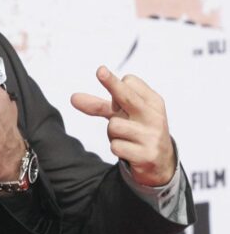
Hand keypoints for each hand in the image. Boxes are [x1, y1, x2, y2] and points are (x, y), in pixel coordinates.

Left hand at [71, 66, 175, 185]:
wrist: (160, 162)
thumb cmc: (138, 130)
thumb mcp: (122, 115)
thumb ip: (98, 105)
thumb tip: (73, 98)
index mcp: (152, 102)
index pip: (129, 82)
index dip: (115, 88)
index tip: (119, 100)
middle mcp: (154, 116)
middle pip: (127, 96)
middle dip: (113, 84)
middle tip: (100, 71)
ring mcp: (152, 136)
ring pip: (114, 126)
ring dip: (112, 133)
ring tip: (126, 138)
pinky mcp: (147, 155)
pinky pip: (116, 146)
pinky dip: (117, 148)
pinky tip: (129, 151)